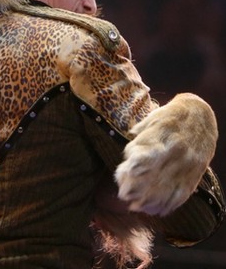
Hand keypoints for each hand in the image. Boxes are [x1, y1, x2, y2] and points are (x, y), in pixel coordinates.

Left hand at [114, 93, 216, 215]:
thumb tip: (129, 145)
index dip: (135, 170)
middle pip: (155, 178)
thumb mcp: (152, 118)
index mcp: (161, 137)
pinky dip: (169, 205)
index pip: (147, 157)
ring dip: (150, 202)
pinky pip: (182, 194)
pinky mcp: (194, 174)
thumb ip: (140, 133)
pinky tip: (157, 210)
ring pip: (168, 190)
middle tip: (124, 196)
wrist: (200, 115)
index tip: (124, 176)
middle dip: (138, 190)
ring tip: (137, 207)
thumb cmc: (169, 116)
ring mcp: (185, 165)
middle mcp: (174, 153)